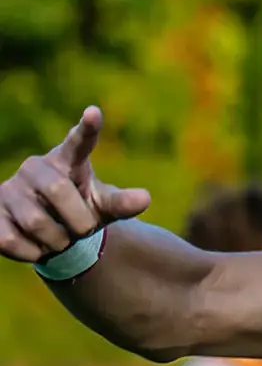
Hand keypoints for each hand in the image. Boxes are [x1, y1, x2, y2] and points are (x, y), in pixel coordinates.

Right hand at [0, 107, 151, 262]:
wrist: (48, 232)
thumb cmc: (79, 211)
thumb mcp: (102, 207)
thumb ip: (122, 203)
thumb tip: (145, 199)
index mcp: (66, 161)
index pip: (78, 143)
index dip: (87, 129)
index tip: (95, 112)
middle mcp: (34, 168)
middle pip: (58, 192)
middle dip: (78, 222)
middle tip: (82, 231)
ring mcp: (9, 188)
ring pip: (35, 223)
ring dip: (56, 241)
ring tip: (59, 239)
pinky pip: (11, 240)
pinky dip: (32, 252)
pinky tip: (36, 246)